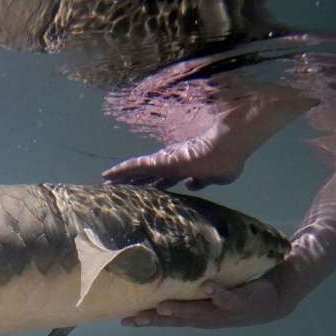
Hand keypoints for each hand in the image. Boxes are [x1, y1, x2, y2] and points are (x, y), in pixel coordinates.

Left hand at [102, 129, 246, 190]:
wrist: (229, 146)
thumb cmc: (228, 159)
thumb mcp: (218, 178)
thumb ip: (202, 182)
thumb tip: (190, 185)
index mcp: (185, 168)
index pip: (165, 179)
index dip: (153, 185)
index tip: (145, 190)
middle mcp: (172, 164)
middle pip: (147, 175)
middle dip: (133, 182)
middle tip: (117, 187)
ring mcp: (165, 161)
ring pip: (137, 170)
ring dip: (122, 177)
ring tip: (106, 182)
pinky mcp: (160, 160)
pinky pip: (136, 166)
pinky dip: (122, 170)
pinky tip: (109, 175)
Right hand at [121, 279, 294, 328]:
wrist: (279, 293)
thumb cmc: (240, 286)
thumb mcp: (213, 285)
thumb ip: (193, 279)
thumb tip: (168, 260)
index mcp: (198, 313)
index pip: (167, 318)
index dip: (146, 320)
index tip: (124, 319)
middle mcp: (208, 316)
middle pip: (178, 319)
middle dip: (156, 320)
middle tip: (134, 318)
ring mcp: (225, 310)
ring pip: (199, 312)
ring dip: (182, 310)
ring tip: (163, 307)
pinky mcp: (244, 301)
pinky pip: (230, 297)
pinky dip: (219, 294)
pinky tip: (208, 288)